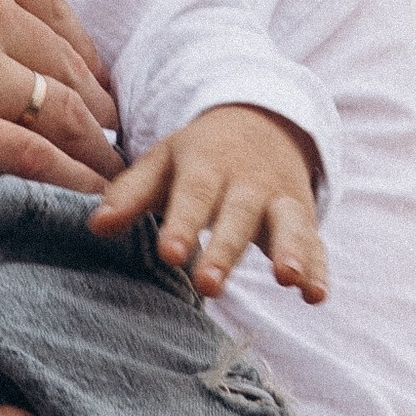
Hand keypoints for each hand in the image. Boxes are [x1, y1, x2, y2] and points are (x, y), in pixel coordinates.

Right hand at [0, 0, 119, 191]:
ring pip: (56, 112)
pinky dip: (63, 179)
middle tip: (115, 130)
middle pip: (62, 61)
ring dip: (92, 146)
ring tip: (113, 174)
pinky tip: (83, 198)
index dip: (77, 43)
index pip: (49, 3)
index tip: (90, 73)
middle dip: (96, 100)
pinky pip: (22, 157)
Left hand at [89, 104, 327, 302]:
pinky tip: (316, 296)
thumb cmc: (200, 154)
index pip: (194, 194)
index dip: (182, 224)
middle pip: (239, 215)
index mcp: (207, 163)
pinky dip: (319, 268)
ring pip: (288, 224)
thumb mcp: (164, 162)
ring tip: (289, 280)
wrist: (262, 120)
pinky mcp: (303, 217)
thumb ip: (131, 194)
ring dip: (291, 251)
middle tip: (210, 285)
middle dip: (227, 250)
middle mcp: (248, 181)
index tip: (169, 254)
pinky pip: (315, 243)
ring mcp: (280, 199)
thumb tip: (96, 227)